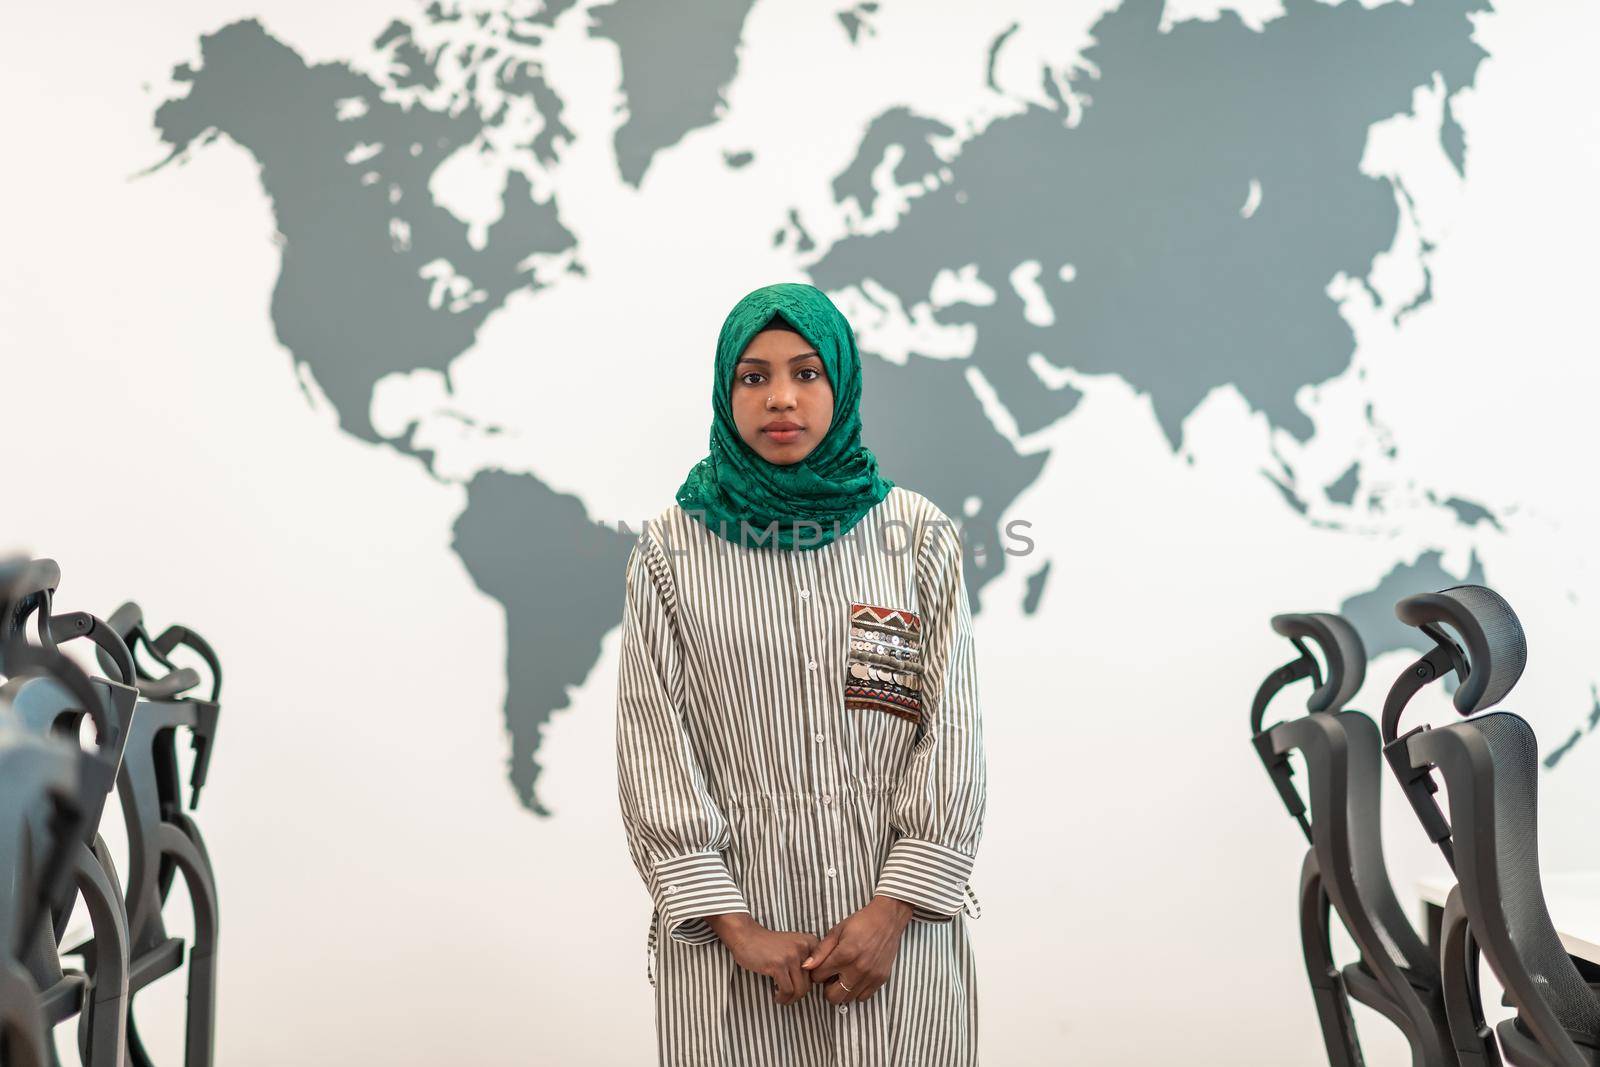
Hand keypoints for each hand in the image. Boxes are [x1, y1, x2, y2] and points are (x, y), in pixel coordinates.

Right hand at [706, 912, 820, 1004]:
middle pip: (809, 983)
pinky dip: (782, 998)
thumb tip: (814, 985)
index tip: (798, 987)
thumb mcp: (793, 946)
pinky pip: (787, 990)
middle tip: (788, 996)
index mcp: (810, 942)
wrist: (746, 936)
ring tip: (782, 998)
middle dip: (798, 994)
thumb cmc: (769, 945)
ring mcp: (792, 956)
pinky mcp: (779, 965)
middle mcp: (804, 947)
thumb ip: (806, 960)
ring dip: (790, 999)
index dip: (809, 984)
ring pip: (800, 989)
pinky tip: (776, 996)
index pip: (819, 972)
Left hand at [801, 894, 913, 1002]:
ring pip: (848, 999)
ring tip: (844, 975)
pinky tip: (856, 978)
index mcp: (844, 955)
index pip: (819, 977)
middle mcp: (857, 969)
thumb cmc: (859, 923)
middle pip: (833, 996)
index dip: (816, 973)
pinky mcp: (881, 979)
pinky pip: (863, 998)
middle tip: (831, 975)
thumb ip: (820, 951)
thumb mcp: (836, 931)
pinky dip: (856, 991)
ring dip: (842, 990)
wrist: (887, 920)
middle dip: (827, 988)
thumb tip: (805, 967)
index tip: (821, 967)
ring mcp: (870, 976)